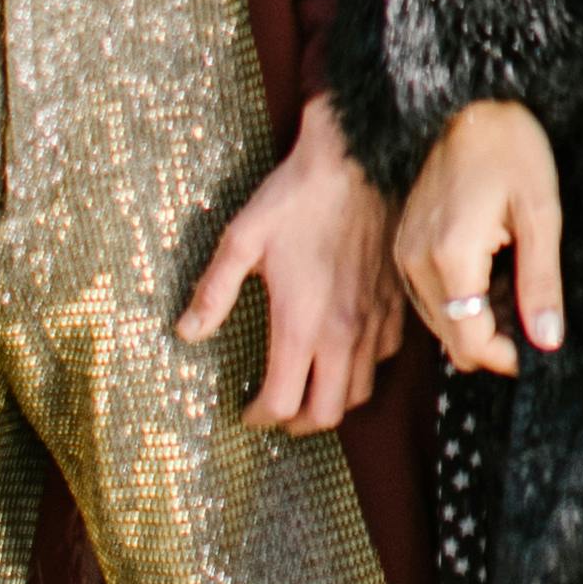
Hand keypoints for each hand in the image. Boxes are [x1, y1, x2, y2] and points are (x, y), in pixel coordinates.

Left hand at [178, 87, 409, 429]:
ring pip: (359, 392)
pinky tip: (343, 354)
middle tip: (275, 413)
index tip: (245, 411)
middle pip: (326, 414)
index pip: (281, 403)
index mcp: (300, 324)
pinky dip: (362, 370)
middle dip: (297, 424)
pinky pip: (383, 359)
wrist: (359, 159)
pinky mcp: (395, 305)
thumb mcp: (242, 238)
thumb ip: (214, 292)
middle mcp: (342, 334)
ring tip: (308, 390)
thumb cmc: (297, 195)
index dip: (258, 418)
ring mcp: (374, 322)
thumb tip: (186, 333)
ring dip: (331, 401)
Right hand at [392, 101, 565, 381]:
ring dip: (475, 322)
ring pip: (440, 323)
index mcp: (451, 257)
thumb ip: (541, 283)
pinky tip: (488, 273)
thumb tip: (547, 342)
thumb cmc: (513, 149)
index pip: (470, 343)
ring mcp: (405, 252)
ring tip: (512, 286)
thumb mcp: (542, 215)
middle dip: (493, 340)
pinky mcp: (403, 244)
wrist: (472, 103)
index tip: (538, 348)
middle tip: (531, 312)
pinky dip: (458, 302)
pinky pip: (429, 298)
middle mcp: (417, 261)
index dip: (506, 358)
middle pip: (452, 340)